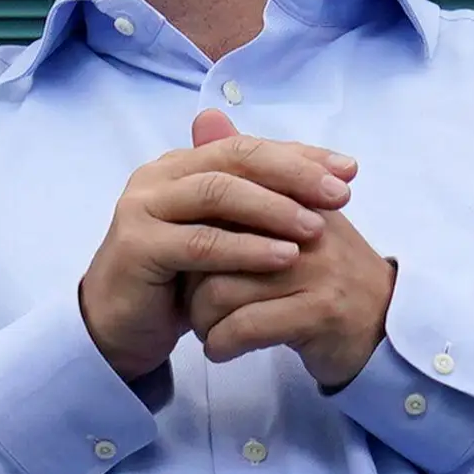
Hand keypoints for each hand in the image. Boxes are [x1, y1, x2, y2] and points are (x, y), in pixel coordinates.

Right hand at [75, 112, 357, 380]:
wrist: (123, 328)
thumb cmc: (178, 280)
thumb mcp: (226, 236)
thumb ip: (261, 202)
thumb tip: (322, 167)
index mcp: (181, 165)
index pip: (247, 145)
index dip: (300, 154)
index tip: (349, 170)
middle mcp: (158, 176)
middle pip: (234, 158)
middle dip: (294, 173)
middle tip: (339, 193)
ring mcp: (142, 208)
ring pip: (217, 194)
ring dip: (273, 209)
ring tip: (317, 227)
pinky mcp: (137, 247)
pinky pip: (201, 243)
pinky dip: (246, 249)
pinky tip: (284, 257)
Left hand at [183, 196, 397, 391]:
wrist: (382, 327)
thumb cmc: (325, 274)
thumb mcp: (286, 216)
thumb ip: (247, 175)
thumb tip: (205, 117)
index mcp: (298, 198)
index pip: (226, 200)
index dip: (197, 236)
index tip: (189, 262)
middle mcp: (310, 229)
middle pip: (213, 247)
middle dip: (189, 282)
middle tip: (189, 301)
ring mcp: (317, 271)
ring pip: (221, 290)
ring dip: (201, 319)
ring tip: (206, 328)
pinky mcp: (319, 314)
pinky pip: (246, 326)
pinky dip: (221, 343)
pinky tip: (221, 349)